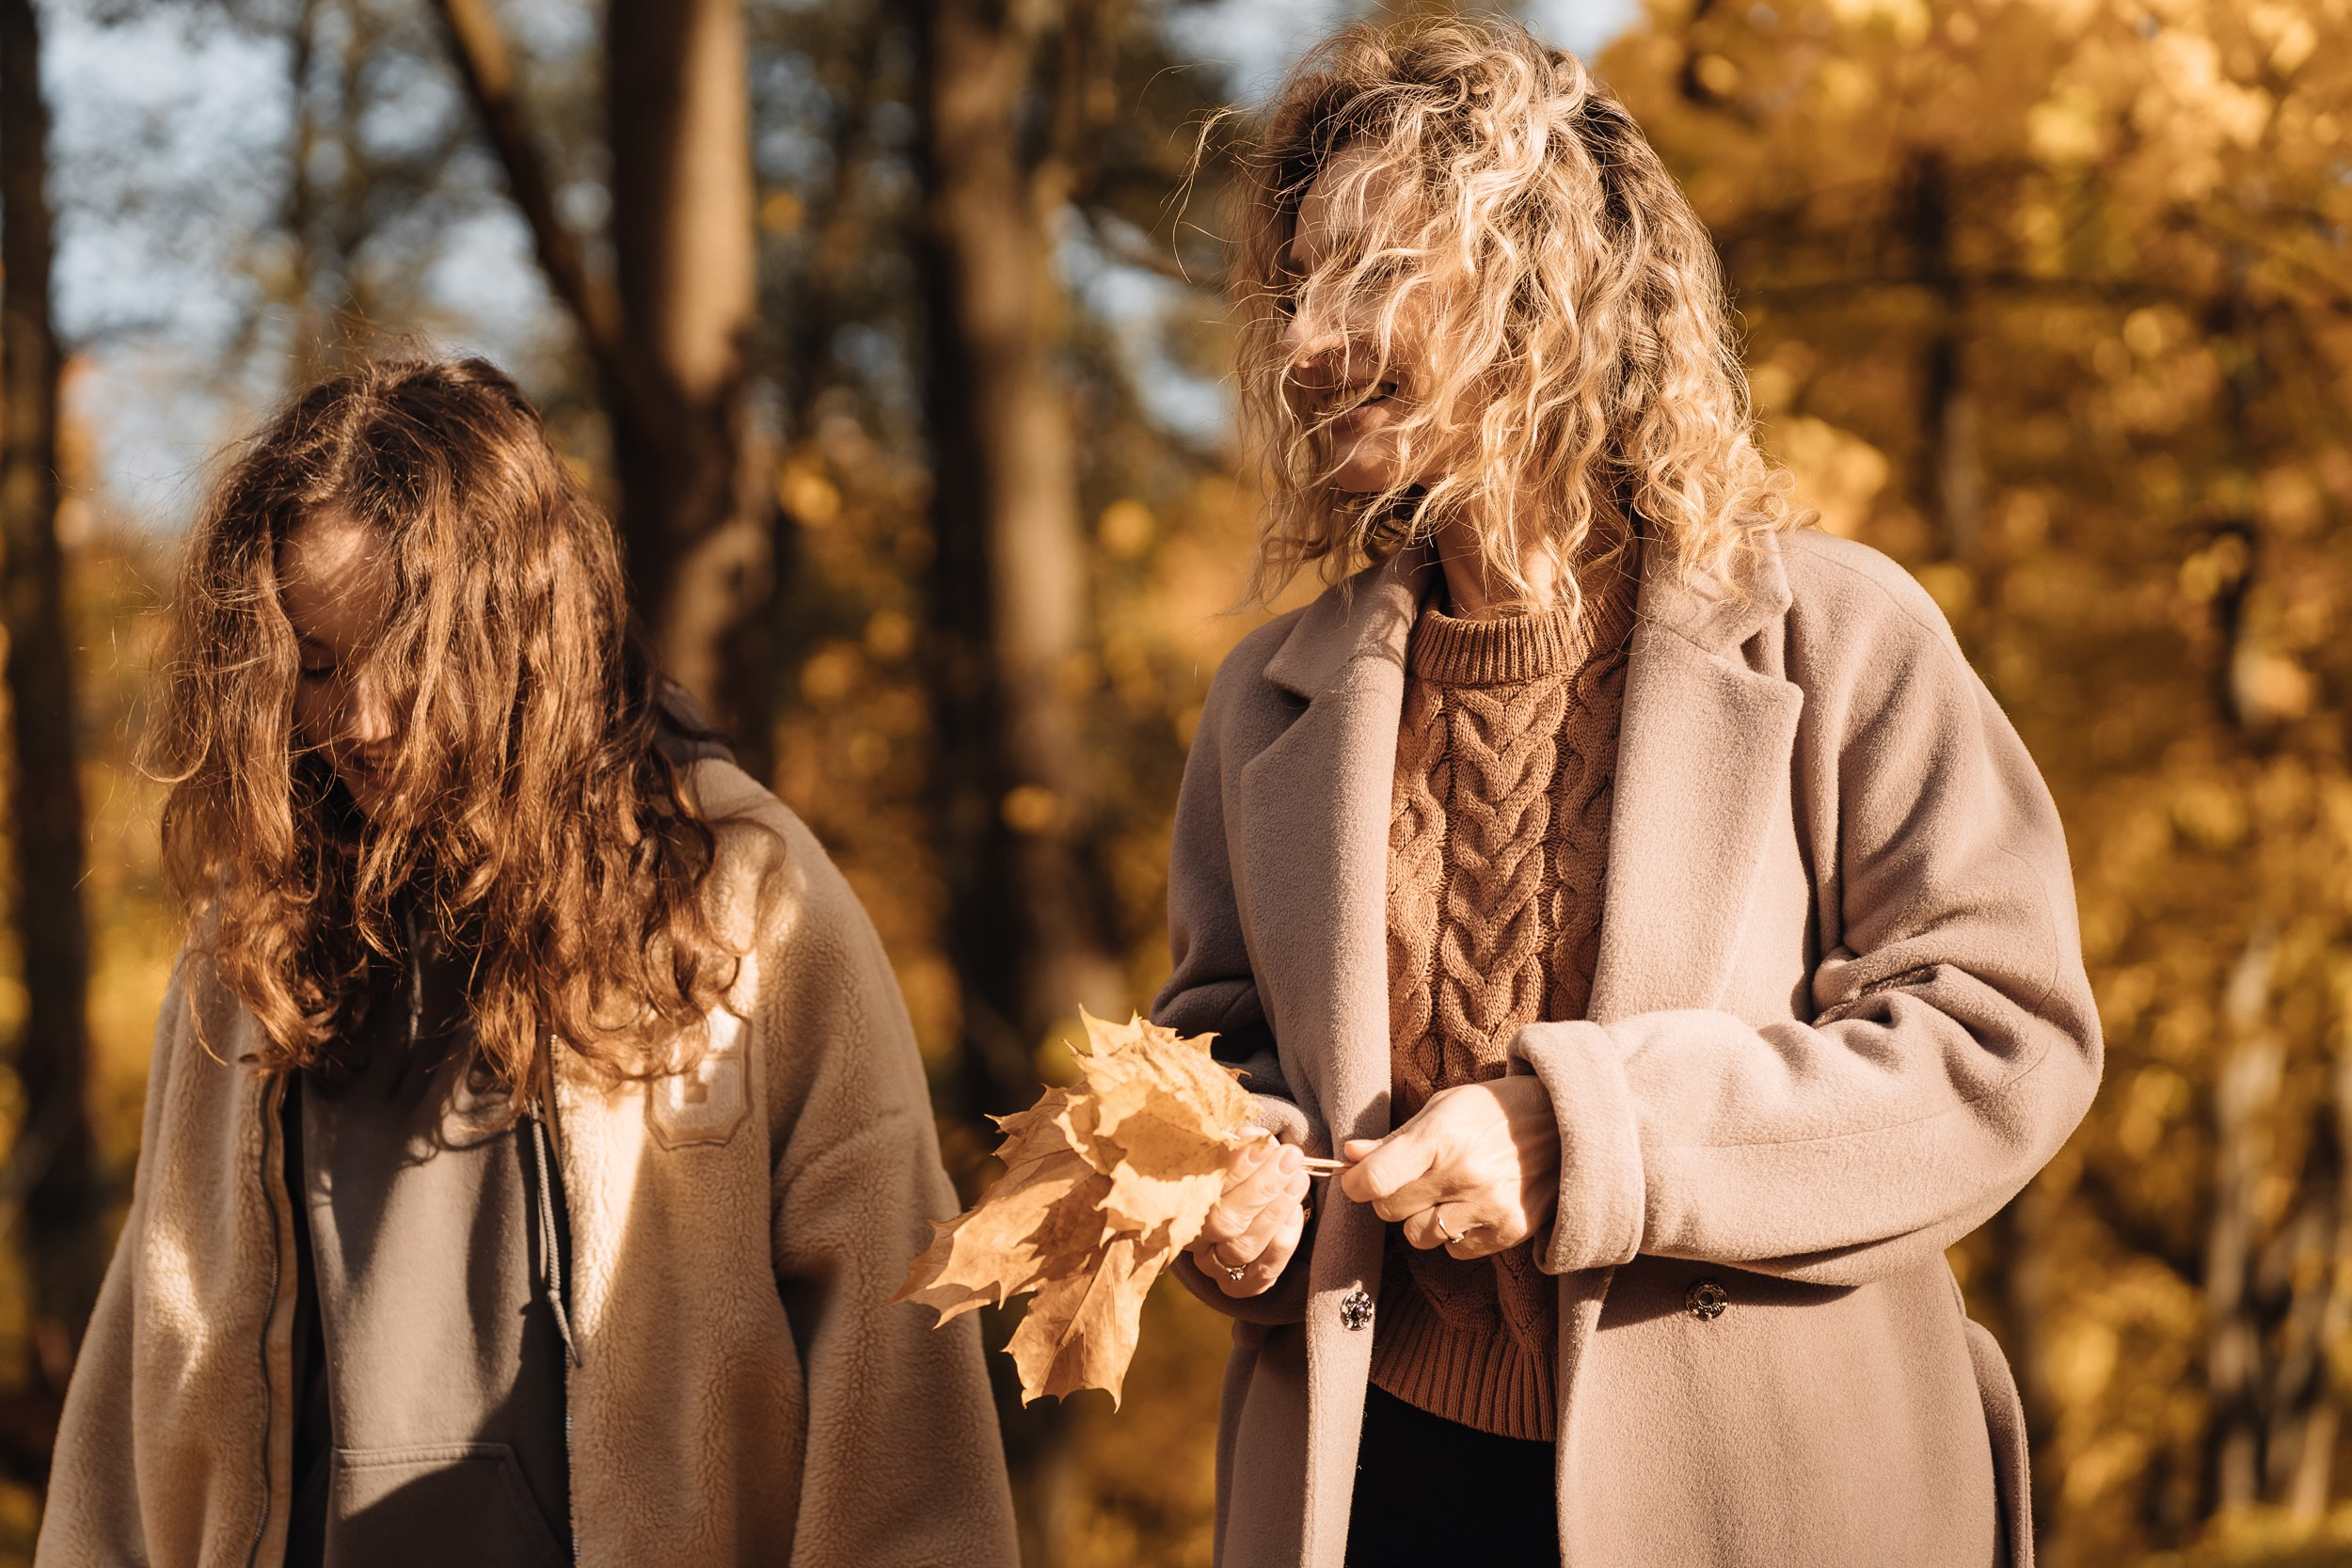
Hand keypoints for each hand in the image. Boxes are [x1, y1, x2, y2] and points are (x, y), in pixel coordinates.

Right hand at [1187, 1135, 1311, 1297]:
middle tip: (1291, 1156)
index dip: (1231, 1163)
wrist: (1237, 1212)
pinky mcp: (1238, 1286)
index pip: (1202, 1185)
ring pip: (1243, 1246)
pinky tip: (1296, 1213)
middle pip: (1223, 1220)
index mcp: (1178, 1202)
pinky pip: (1263, 1271)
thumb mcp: (1226, 1155)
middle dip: (1262, 1186)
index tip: (1258, 1138)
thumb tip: (1252, 1134)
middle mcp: (1191, 1239)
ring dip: (1276, 1210)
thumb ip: (1237, 1146)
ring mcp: (1213, 1266)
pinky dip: (1283, 1241)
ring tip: (1299, 1178)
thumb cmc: (1230, 1175)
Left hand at [1338, 1076, 1558, 1259]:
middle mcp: (1465, 1174)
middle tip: (1410, 1180)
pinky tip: (1471, 1206)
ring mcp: (1489, 1206)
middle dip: (1389, 1197)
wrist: (1566, 1124)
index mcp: (1441, 1137)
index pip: (1375, 1180)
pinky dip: (1455, 1234)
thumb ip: (1396, 1139)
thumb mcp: (1443, 1107)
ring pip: (1418, 1236)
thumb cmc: (1494, 1110)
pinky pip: (1455, 1250)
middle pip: (1390, 1211)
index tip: (1358, 1179)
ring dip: (1421, 1219)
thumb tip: (1350, 1156)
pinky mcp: (1509, 1231)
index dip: (1355, 1183)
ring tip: (1444, 1194)